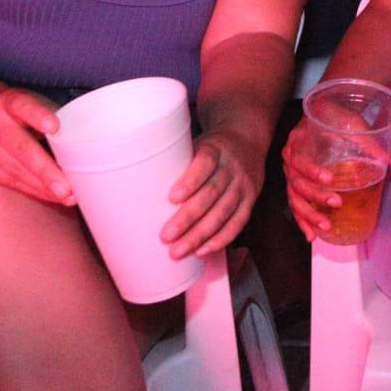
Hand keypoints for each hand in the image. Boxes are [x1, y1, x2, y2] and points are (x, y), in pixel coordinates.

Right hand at [0, 88, 73, 204]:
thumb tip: (91, 134)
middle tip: (66, 189)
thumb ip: (53, 114)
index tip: (55, 127)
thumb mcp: (31, 102)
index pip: (24, 106)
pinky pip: (11, 181)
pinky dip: (34, 190)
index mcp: (10, 103)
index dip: (38, 116)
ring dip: (44, 187)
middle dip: (45, 171)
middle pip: (21, 149)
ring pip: (16, 171)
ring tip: (68, 197)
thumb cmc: (19, 109)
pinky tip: (52, 196)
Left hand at [161, 129, 263, 258]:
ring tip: (178, 251)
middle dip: (188, 217)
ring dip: (200, 235)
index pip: (205, 163)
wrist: (248, 140)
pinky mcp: (250, 200)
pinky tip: (202, 250)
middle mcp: (232, 167)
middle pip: (212, 194)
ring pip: (223, 212)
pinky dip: (220, 239)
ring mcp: (243, 185)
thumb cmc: (212, 147)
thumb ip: (178, 165)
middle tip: (166, 236)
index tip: (172, 198)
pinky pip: (237, 223)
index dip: (190, 181)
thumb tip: (140, 191)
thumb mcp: (196, 144)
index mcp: (216, 149)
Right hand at [282, 117, 390, 242]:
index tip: (329, 179)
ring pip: (294, 197)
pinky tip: (312, 235)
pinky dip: (303, 221)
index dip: (311, 170)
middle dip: (315, 196)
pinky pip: (295, 205)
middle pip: (296, 182)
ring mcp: (290, 173)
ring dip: (308, 214)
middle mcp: (290, 158)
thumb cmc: (334, 117)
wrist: (321, 112)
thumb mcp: (351, 123)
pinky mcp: (295, 184)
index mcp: (299, 141)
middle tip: (336, 203)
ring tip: (325, 226)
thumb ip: (370, 142)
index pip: (300, 158)